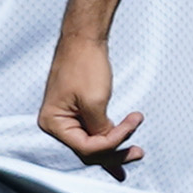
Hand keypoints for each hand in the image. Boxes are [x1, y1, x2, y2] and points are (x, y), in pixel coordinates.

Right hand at [37, 34, 143, 178]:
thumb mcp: (95, 101)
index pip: (86, 147)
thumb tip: (109, 146)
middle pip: (88, 149)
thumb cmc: (86, 66)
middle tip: (139, 153)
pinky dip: (108, 138)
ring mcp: (65, 119)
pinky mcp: (76, 112)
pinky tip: (121, 148)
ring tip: (136, 153)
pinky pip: (93, 132)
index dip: (111, 142)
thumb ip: (100, 128)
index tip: (132, 125)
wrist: (84, 39)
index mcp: (53, 123)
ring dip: (115, 147)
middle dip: (115, 153)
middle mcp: (55, 124)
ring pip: (92, 143)